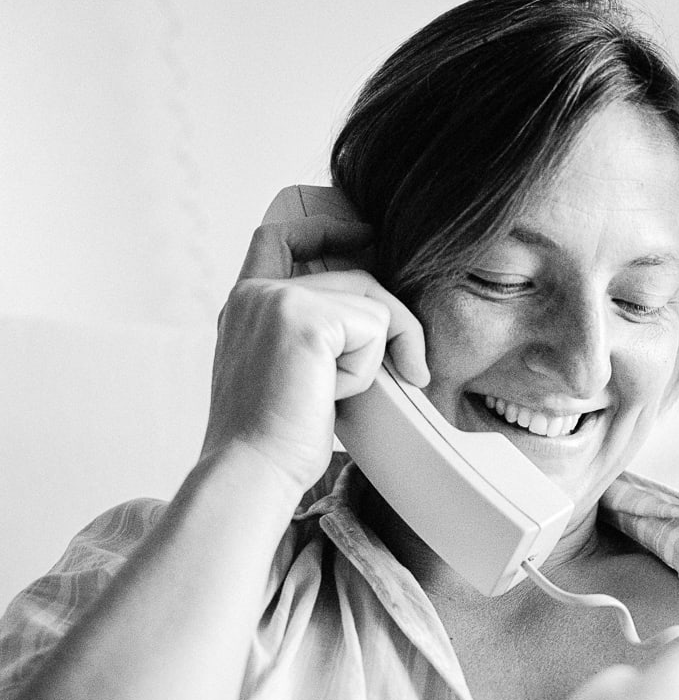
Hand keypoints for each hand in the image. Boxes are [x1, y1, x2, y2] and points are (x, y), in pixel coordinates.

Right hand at [201, 213, 429, 497]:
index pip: (279, 238)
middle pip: (355, 277)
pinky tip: (334, 397)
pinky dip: (369, 369)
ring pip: (372, 304)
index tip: (364, 233)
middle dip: (394, 323)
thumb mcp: (293, 374)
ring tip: (339, 396)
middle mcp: (255, 294)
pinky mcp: (305, 318)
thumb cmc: (277, 440)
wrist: (253, 471)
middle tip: (412, 368)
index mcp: (244, 305)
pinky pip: (376, 327)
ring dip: (376, 357)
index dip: (324, 229)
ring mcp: (278, 300)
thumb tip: (381, 322)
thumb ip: (318, 338)